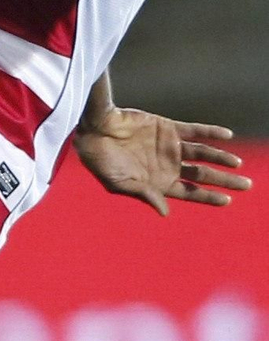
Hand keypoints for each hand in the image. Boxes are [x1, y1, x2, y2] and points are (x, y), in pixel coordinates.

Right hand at [74, 106, 249, 215]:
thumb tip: (166, 212)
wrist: (92, 129)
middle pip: (203, 175)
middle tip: (247, 185)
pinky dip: (210, 132)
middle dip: (225, 180)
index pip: (191, 193)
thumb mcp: (118, 183)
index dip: (210, 197)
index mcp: (158, 182)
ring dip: (221, 157)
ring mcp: (169, 146)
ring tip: (237, 163)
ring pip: (202, 153)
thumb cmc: (100, 160)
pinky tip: (227, 136)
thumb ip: (144, 194)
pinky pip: (194, 130)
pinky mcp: (167, 127)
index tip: (228, 200)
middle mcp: (168, 165)